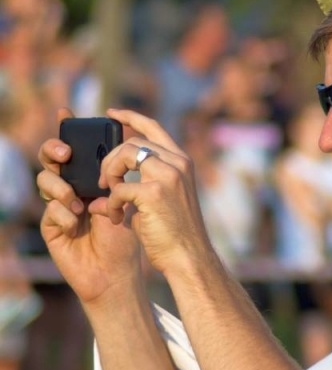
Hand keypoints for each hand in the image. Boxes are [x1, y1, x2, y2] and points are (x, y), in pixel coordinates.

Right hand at [37, 109, 142, 305]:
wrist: (118, 274)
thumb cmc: (127, 236)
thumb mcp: (128, 198)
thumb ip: (122, 173)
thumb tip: (122, 143)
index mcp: (91, 178)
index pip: (76, 148)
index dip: (68, 129)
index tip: (65, 111)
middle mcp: (72, 188)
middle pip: (52, 159)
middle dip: (53, 150)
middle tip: (66, 155)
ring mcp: (59, 207)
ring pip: (46, 181)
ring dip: (61, 189)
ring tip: (78, 204)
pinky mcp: (51, 227)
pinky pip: (49, 211)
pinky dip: (65, 216)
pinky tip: (78, 227)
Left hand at [97, 108, 213, 277]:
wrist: (188, 257)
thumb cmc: (174, 233)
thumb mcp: (161, 198)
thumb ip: (142, 182)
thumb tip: (106, 182)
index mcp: (181, 162)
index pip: (153, 127)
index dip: (130, 117)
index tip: (111, 113)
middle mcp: (178, 163)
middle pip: (132, 142)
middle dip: (110, 159)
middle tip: (104, 181)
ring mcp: (168, 176)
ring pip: (125, 155)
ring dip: (109, 175)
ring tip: (110, 195)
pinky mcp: (154, 192)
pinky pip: (119, 188)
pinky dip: (112, 203)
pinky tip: (116, 217)